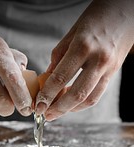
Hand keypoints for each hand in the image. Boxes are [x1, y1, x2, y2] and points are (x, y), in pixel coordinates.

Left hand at [35, 0, 133, 120]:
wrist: (124, 15)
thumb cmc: (94, 19)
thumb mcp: (70, 34)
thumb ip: (58, 58)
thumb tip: (47, 77)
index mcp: (82, 47)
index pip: (60, 78)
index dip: (47, 95)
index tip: (38, 105)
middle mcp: (97, 61)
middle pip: (76, 94)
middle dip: (58, 109)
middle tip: (46, 115)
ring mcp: (108, 69)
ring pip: (88, 99)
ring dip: (70, 109)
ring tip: (56, 112)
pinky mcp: (113, 74)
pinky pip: (97, 95)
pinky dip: (82, 103)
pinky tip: (71, 104)